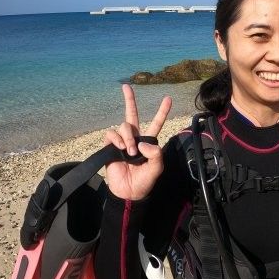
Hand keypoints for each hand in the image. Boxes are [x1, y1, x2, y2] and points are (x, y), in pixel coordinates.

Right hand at [103, 84, 171, 200]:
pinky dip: (117, 139)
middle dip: (129, 100)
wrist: (129, 192)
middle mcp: (135, 138)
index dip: (162, 111)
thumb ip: (156, 154)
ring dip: (129, 137)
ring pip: (124, 126)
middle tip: (126, 86)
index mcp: (149, 141)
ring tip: (131, 151)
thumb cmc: (145, 181)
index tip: (168, 98)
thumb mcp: (157, 168)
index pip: (156, 123)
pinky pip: (111, 134)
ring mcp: (122, 141)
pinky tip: (122, 148)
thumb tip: (142, 143)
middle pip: (131, 114)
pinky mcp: (110, 147)